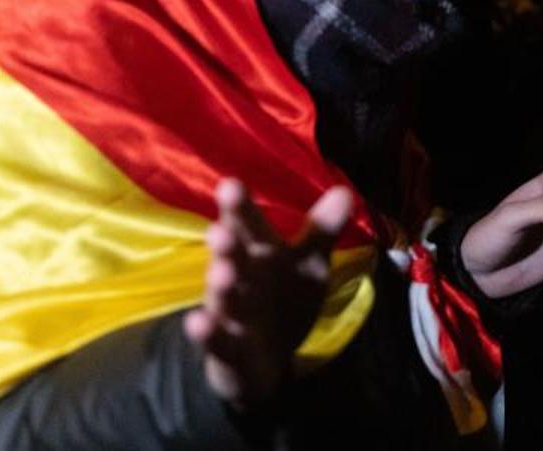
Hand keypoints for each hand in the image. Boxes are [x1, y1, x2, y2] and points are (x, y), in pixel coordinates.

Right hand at [183, 180, 352, 409]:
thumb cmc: (283, 295)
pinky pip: (214, 342)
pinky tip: (197, 323)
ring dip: (219, 285)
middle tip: (221, 230)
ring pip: (223, 298)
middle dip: (226, 243)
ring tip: (221, 272)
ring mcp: (229, 314)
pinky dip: (206, 334)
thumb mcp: (308, 263)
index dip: (239, 207)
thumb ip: (322, 230)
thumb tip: (345, 192)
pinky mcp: (225, 350)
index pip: (246, 224)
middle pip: (231, 257)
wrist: (265, 358)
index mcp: (257, 251)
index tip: (232, 185)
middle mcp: (238, 277)